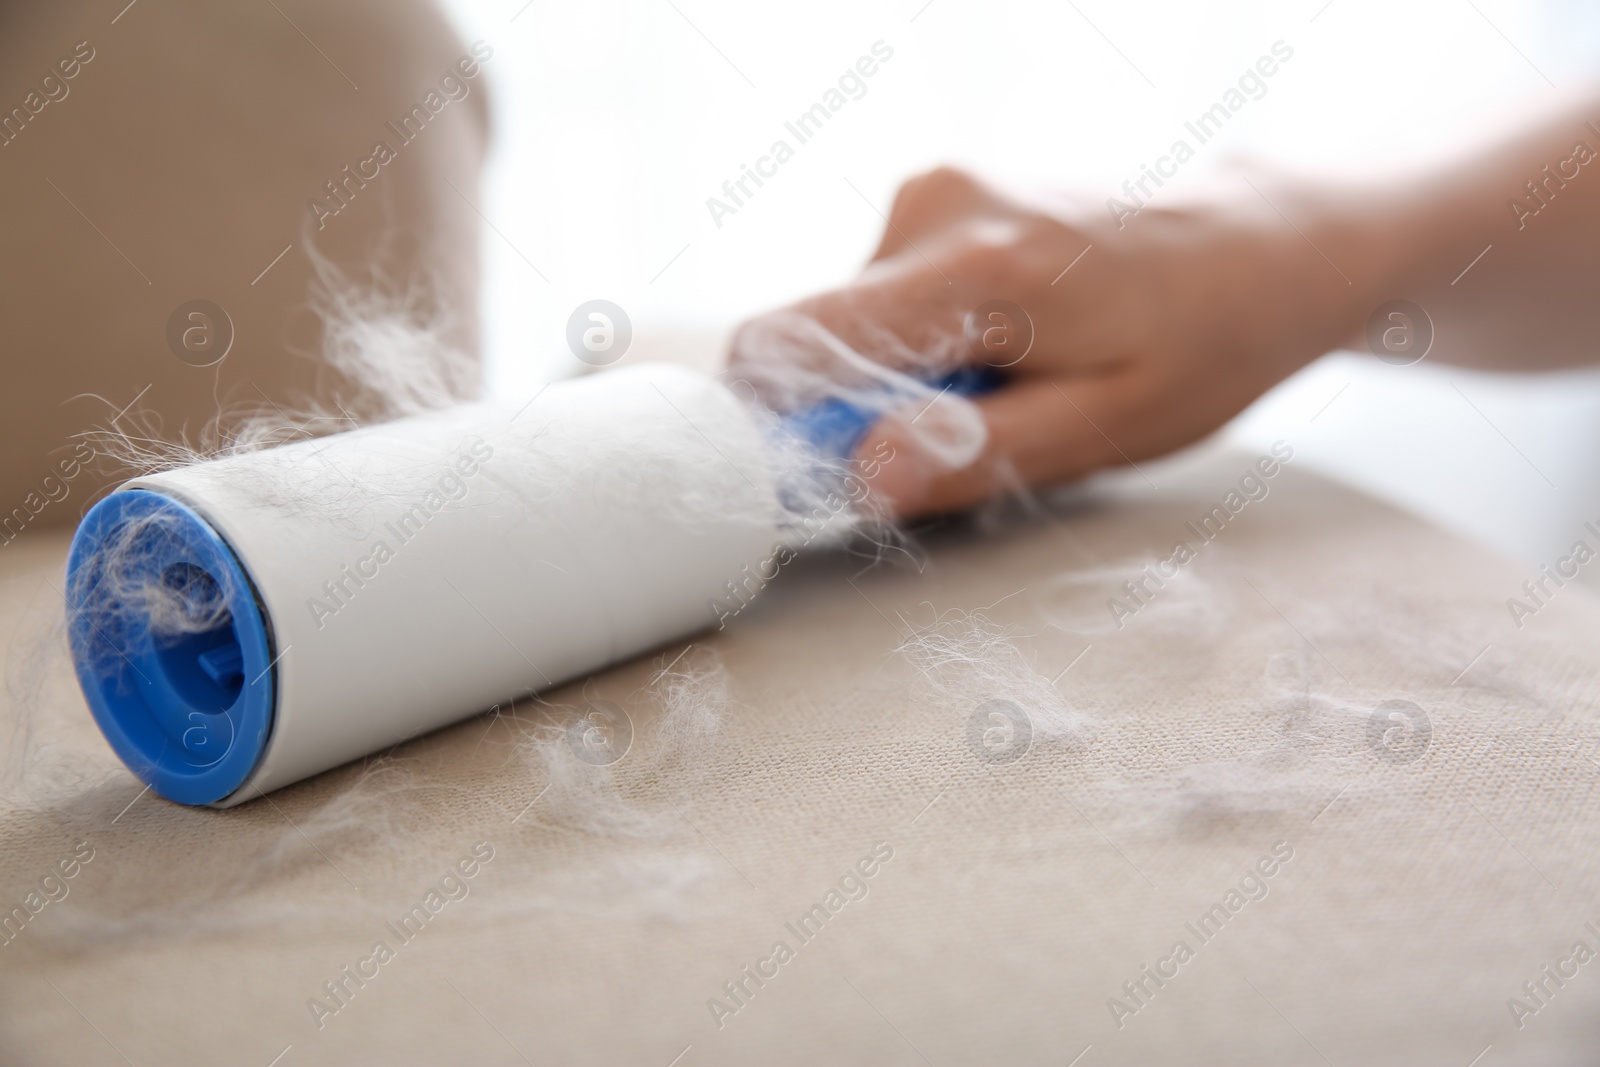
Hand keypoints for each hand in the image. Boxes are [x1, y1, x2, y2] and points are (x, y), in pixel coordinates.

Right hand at [727, 167, 1366, 517]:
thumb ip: (979, 454)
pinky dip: (927, 339)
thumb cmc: (1204, 340)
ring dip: (905, 376)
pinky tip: (1010, 343)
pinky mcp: (939, 195)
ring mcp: (933, 189)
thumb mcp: (1107, 429)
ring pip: (851, 323)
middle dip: (866, 409)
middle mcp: (933, 205)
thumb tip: (862, 479)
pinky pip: (885, 293)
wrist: (1263, 242)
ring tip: (1012, 379)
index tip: (831, 474)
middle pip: (815, 341)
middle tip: (973, 430)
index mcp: (973, 268)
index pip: (787, 340)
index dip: (778, 424)